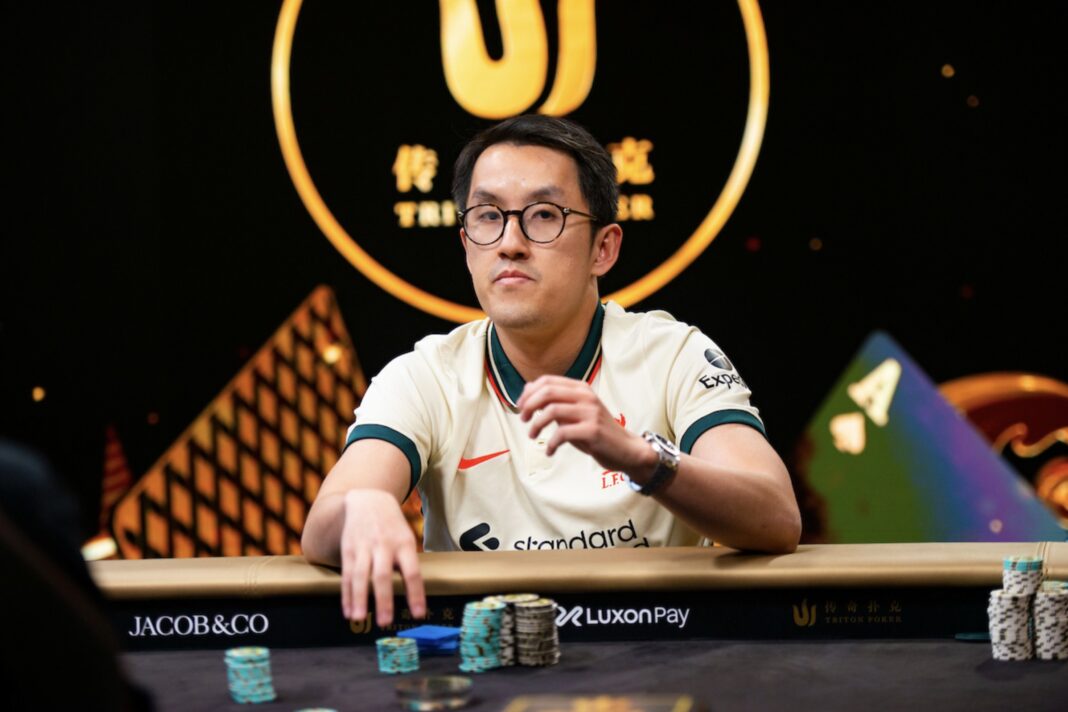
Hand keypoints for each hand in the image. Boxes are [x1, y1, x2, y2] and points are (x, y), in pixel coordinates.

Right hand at [339, 489, 425, 626]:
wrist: (368, 500)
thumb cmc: (393, 527)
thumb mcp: (406, 538)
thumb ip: (407, 564)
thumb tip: (413, 596)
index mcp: (404, 544)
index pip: (412, 572)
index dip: (416, 594)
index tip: (418, 614)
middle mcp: (384, 545)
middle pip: (383, 575)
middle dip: (384, 600)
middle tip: (385, 622)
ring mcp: (364, 547)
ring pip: (360, 576)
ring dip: (359, 599)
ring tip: (359, 619)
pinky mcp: (348, 550)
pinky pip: (346, 574)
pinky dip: (346, 594)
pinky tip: (348, 611)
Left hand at [517, 375, 656, 477]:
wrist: (626, 449)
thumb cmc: (596, 432)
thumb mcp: (576, 412)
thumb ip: (557, 402)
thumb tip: (528, 393)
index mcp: (581, 388)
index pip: (547, 380)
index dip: (529, 392)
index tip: (521, 406)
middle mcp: (586, 396)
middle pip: (547, 392)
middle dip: (529, 406)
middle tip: (524, 420)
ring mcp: (590, 412)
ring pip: (552, 411)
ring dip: (536, 425)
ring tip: (532, 436)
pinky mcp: (592, 430)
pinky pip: (562, 433)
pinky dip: (550, 444)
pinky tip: (549, 451)